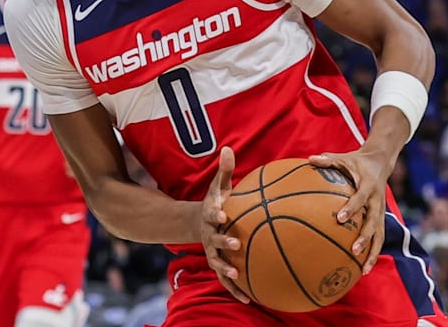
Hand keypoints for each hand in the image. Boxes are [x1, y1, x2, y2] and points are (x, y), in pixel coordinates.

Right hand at [199, 146, 248, 303]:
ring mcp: (211, 252)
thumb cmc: (217, 203)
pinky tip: (248, 299)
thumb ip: (225, 170)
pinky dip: (235, 289)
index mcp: (211, 215)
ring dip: (226, 270)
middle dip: (223, 242)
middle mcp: (209, 235)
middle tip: (236, 244)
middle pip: (214, 240)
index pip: (211, 213)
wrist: (199, 223)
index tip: (222, 214)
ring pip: (217, 263)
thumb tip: (228, 148)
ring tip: (237, 275)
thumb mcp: (218, 186)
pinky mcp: (218, 264)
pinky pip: (226, 279)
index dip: (215, 214)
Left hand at [309, 147, 392, 274]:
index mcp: (368, 186)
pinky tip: (364, 268)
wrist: (380, 162)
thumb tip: (309, 159)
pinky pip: (378, 238)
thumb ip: (327, 160)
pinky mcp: (381, 219)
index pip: (360, 198)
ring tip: (364, 270)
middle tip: (354, 250)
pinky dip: (373, 252)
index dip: (352, 208)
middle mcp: (376, 201)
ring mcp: (380, 212)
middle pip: (372, 222)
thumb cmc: (356, 162)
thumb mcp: (343, 158)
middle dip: (364, 237)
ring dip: (372, 252)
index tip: (340, 219)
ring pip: (379, 235)